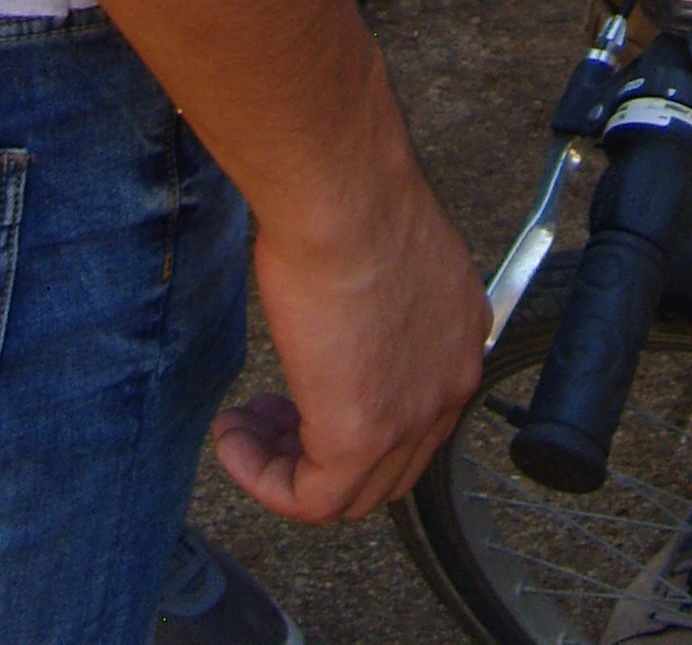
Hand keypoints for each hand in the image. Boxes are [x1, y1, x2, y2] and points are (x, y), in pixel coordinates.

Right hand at [215, 150, 487, 522]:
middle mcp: (450, 382)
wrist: (343, 193)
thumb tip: (346, 301)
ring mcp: (413, 417)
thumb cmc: (352, 195)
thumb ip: (376, 288)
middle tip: (270, 417)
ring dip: (287, 466)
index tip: (304, 388)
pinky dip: (265, 480)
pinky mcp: (361, 438)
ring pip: (352, 490)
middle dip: (321, 446)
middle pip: (389, 461)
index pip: (417, 409)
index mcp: (459, 332)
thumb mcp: (381, 246)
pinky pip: (312, 499)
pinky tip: (232, 440)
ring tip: (243, 429)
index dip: (354, 407)